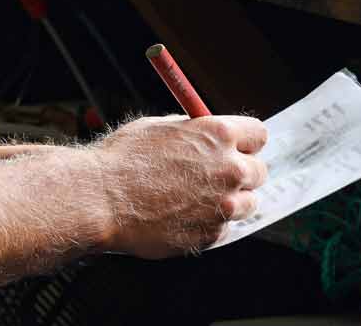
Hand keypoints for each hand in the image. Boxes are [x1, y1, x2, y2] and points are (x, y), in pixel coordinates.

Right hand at [93, 115, 267, 256]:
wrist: (101, 199)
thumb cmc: (122, 160)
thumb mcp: (160, 127)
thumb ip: (193, 132)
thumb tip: (207, 136)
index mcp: (219, 135)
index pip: (258, 135)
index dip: (246, 142)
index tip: (238, 148)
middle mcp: (229, 168)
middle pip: (259, 171)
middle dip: (241, 172)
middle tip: (217, 176)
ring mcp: (223, 204)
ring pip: (247, 203)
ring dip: (229, 201)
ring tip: (195, 199)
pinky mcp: (212, 234)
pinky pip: (224, 227)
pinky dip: (209, 223)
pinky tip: (181, 215)